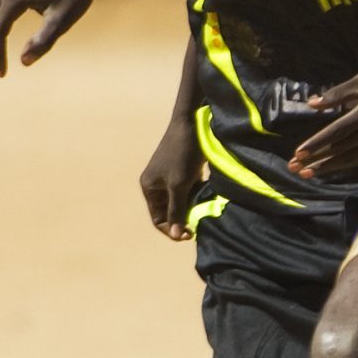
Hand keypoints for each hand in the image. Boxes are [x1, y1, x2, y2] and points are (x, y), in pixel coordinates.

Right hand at [139, 112, 205, 239]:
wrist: (191, 123)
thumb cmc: (182, 154)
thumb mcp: (179, 185)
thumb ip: (177, 210)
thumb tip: (176, 234)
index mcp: (149, 188)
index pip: (158, 219)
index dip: (173, 229)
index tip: (190, 234)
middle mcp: (156, 185)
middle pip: (170, 212)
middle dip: (184, 218)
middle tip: (201, 222)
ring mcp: (170, 178)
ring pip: (181, 202)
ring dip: (193, 207)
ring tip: (205, 209)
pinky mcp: (183, 172)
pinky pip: (189, 191)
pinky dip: (197, 196)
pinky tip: (208, 197)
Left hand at [290, 61, 357, 181]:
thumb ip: (339, 92)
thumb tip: (312, 103)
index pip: (338, 130)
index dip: (318, 143)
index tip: (299, 152)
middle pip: (341, 148)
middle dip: (316, 159)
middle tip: (294, 167)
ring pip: (352, 159)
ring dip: (328, 167)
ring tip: (307, 173)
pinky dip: (347, 166)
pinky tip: (331, 169)